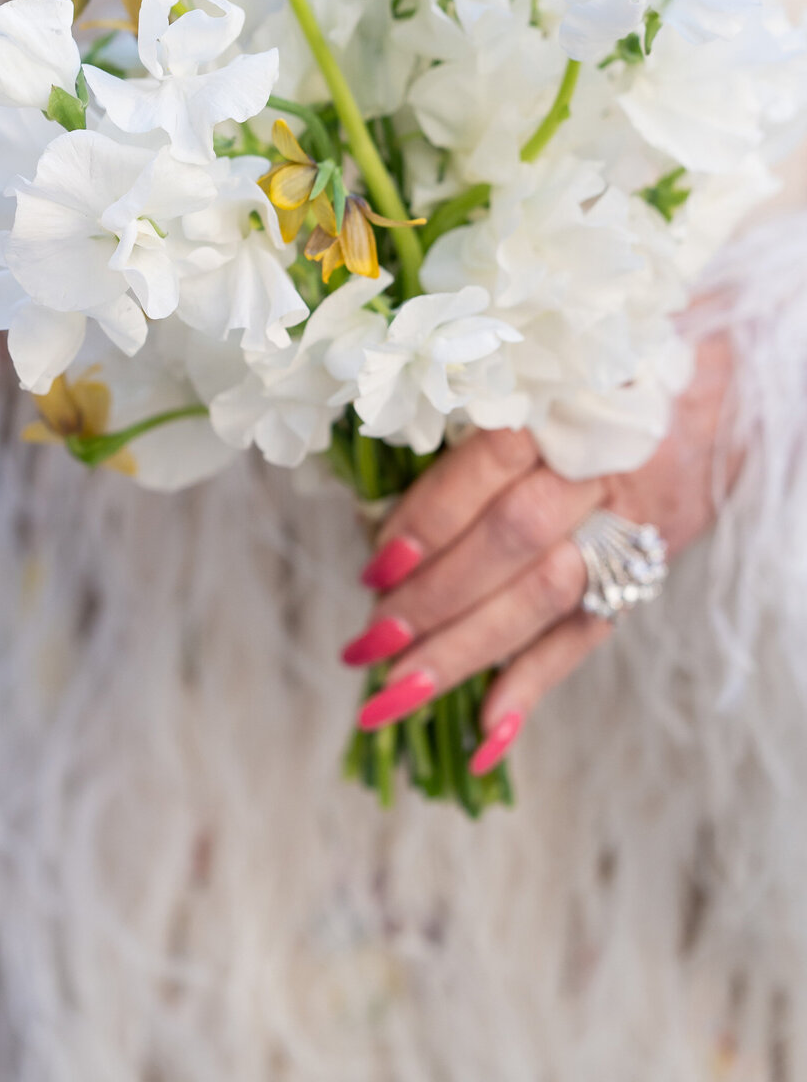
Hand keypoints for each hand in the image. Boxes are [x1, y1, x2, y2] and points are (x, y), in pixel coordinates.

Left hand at [341, 332, 733, 773]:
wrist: (721, 380)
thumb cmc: (597, 360)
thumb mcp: (538, 359)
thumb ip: (466, 411)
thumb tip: (371, 497)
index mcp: (565, 400)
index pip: (489, 464)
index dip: (430, 517)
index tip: (377, 564)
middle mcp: (601, 466)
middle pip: (514, 541)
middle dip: (436, 598)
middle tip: (369, 641)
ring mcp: (629, 524)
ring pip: (547, 595)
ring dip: (469, 649)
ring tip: (399, 691)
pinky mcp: (647, 567)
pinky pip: (590, 633)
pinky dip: (535, 684)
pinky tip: (485, 731)